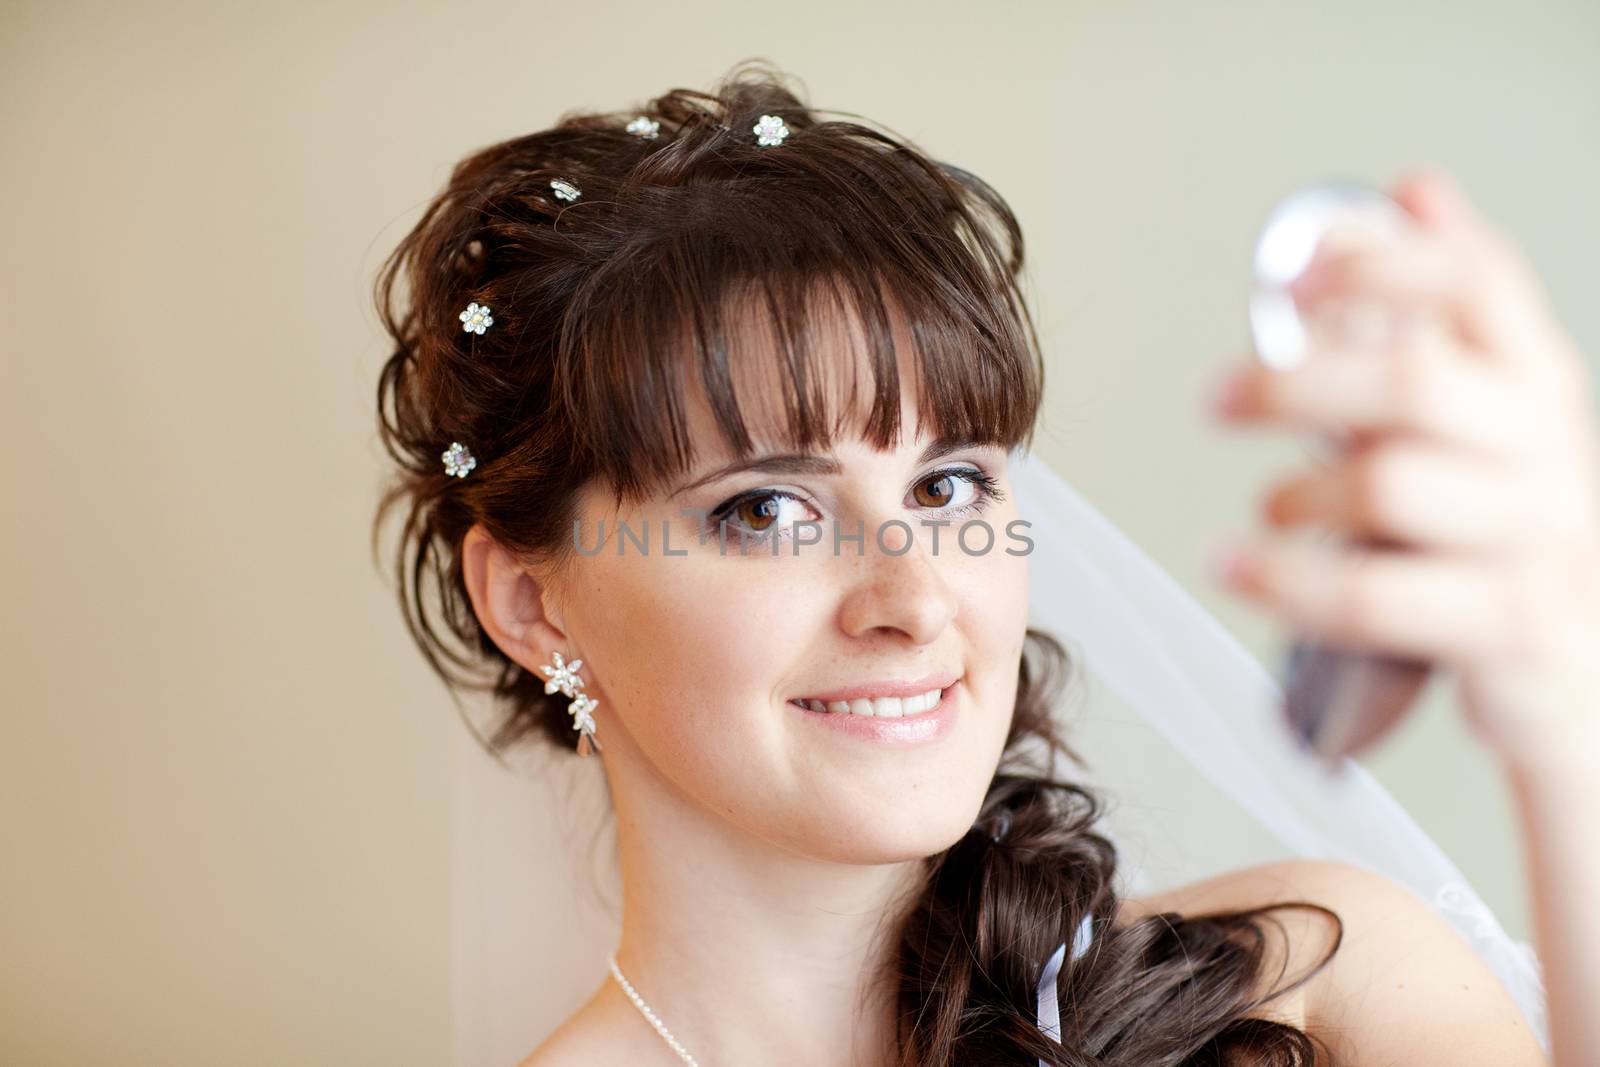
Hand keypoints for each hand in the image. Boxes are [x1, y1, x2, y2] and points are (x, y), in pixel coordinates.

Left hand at [1207, 168, 1599, 771]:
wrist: (1582, 666)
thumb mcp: (1488, 416)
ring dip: (1295, 492)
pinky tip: (1236, 565)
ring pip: (1388, 485)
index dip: (1384, 263)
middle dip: (1295, 384)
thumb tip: (1416, 186)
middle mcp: (1545, 449)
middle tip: (1219, 398)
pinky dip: (1285, 580)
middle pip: (1412, 382)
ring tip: (1266, 506)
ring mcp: (1534, 537)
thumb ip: (1446, 315)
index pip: (1477, 283)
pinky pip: (1373, 595)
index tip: (1300, 270)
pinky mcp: (1508, 626)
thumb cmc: (1504, 534)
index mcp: (1535, 382)